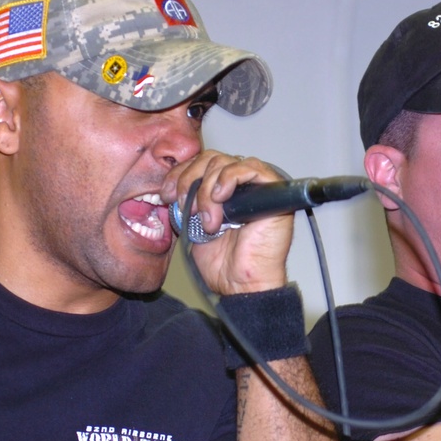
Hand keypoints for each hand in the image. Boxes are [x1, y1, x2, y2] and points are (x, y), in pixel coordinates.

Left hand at [165, 151, 291, 294]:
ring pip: (225, 162)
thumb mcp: (192, 225)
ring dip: (207, 189)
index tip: (167, 194)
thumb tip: (172, 185)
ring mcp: (257, 186)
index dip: (179, 173)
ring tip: (207, 218)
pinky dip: (229, 178)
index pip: (199, 163)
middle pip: (210, 158)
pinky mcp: (274, 190)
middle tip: (185, 206)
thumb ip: (187, 200)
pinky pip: (251, 167)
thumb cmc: (223, 262)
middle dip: (189, 180)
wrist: (241, 282)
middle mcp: (240, 185)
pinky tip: (220, 197)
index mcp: (222, 191)